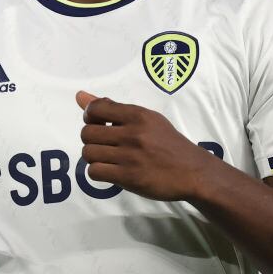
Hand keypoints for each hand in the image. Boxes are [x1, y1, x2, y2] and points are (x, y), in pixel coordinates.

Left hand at [76, 90, 216, 201]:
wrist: (192, 172)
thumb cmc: (168, 143)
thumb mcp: (146, 119)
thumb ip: (113, 108)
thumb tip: (79, 96)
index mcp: (138, 115)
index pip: (95, 108)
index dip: (89, 117)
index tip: (98, 124)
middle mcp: (133, 133)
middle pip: (87, 133)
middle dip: (91, 139)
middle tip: (104, 144)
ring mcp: (130, 156)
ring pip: (88, 153)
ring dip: (93, 157)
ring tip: (107, 158)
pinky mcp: (129, 177)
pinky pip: (95, 172)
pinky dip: (98, 172)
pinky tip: (110, 170)